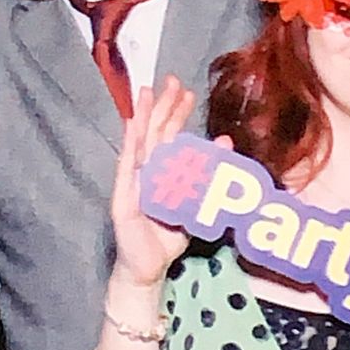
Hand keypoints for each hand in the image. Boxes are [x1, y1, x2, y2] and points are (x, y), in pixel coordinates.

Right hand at [110, 77, 197, 291]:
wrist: (148, 269)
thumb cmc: (167, 238)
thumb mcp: (195, 205)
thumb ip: (208, 176)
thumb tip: (226, 144)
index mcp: (162, 173)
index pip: (170, 137)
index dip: (177, 114)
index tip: (187, 91)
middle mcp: (145, 173)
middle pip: (154, 134)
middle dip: (164, 107)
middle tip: (174, 80)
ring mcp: (132, 183)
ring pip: (139, 144)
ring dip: (144, 117)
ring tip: (148, 92)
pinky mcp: (123, 198)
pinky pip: (126, 167)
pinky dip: (129, 144)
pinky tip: (131, 123)